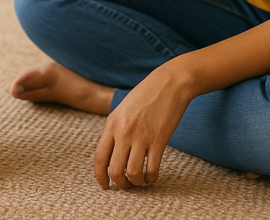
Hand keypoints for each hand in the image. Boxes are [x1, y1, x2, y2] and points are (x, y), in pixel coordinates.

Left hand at [93, 63, 191, 188]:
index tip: (104, 186)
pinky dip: (151, 177)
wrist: (170, 83)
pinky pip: (151, 168)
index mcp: (112, 124)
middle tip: (126, 185)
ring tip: (140, 181)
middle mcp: (124, 131)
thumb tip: (110, 153)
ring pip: (133, 172)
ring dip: (136, 182)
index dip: (100, 176)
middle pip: (114, 170)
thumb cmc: (146, 95)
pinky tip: (152, 175)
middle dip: (120, 184)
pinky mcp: (159, 139)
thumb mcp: (123, 110)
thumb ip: (115, 130)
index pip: (99, 158)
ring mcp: (141, 135)